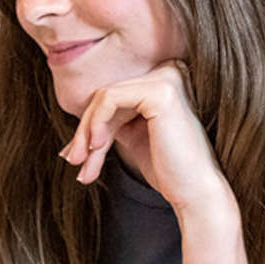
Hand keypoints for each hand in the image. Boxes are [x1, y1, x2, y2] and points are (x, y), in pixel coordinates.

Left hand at [59, 61, 228, 214]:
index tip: (76, 156)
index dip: (90, 126)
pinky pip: (109, 99)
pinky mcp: (160, 91)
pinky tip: (96, 147)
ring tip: (82, 163)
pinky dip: (95, 124)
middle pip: (106, 95)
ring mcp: (167, 78)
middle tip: (73, 161)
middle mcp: (168, 71)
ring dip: (86, 133)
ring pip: (103, 97)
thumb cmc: (167, 169)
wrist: (194, 192)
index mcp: (163, 80)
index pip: (112, 96)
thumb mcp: (130, 138)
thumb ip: (107, 125)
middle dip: (84, 131)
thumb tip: (70, 143)